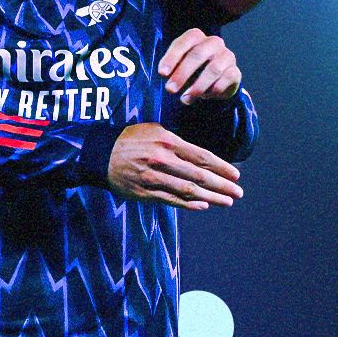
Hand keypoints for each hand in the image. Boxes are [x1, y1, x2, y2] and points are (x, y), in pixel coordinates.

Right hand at [107, 123, 242, 209]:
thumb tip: (200, 157)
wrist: (99, 154)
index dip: (222, 167)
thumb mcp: (153, 130)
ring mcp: (152, 178)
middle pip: (199, 176)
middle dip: (222, 185)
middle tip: (238, 192)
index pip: (201, 157)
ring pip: (188, 191)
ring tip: (226, 201)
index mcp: (167, 142)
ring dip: (211, 198)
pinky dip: (189, 204)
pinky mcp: (143, 192)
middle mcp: (162, 160)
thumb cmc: (129, 140)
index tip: (236, 175)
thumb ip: (177, 142)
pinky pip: (170, 200)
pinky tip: (203, 206)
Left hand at [157, 27, 241, 103]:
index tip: (162, 73)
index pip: (185, 42)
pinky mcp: (235, 71)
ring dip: (197, 86)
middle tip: (170, 89)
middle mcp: (213, 43)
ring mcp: (227, 56)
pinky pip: (226, 79)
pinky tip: (205, 96)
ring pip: (214, 69)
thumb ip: (171, 68)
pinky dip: (214, 90)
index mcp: (196, 37)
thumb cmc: (191, 70)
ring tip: (185, 98)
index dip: (172, 57)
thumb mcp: (177, 66)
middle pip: (198, 54)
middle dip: (182, 73)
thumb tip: (165, 74)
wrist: (214, 82)